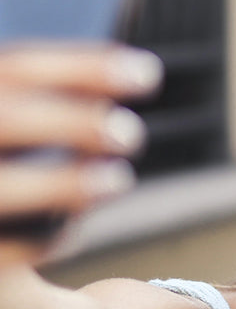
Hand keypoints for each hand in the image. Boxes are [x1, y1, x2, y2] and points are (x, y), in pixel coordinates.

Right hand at [0, 42, 160, 265]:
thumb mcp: (6, 128)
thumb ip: (38, 104)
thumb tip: (128, 74)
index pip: (16, 67)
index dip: (82, 67)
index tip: (147, 72)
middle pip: (4, 118)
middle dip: (74, 122)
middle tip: (131, 134)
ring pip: (1, 187)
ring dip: (65, 183)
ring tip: (118, 181)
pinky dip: (39, 241)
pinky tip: (69, 235)